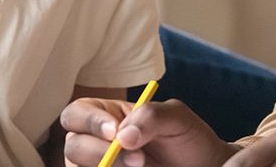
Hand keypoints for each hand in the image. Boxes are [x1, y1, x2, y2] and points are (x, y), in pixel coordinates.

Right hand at [60, 97, 237, 166]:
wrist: (202, 166)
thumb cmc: (186, 138)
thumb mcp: (176, 117)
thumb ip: (150, 116)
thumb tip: (122, 137)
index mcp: (104, 115)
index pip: (76, 113)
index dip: (90, 122)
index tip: (115, 132)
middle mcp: (94, 142)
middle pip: (73, 146)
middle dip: (100, 153)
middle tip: (138, 159)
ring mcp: (98, 166)